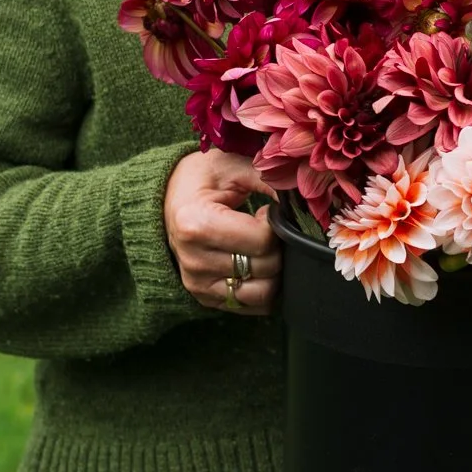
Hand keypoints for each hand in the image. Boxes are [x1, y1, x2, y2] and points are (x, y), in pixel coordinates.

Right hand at [164, 151, 280, 316]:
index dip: (275, 224)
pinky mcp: (205, 298)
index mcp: (196, 224)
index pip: (262, 241)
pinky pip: (253, 305)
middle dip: (279, 246)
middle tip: (266, 228)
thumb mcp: (233, 166)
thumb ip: (269, 180)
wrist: (166, 201)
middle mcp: (194, 261)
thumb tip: (304, 200)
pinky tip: (256, 262)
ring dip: (275, 270)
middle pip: (266, 267)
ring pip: (264, 293)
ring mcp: (198, 284)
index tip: (265, 212)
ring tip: (262, 247)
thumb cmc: (202, 178)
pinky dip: (265, 286)